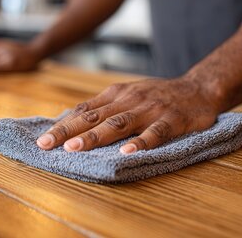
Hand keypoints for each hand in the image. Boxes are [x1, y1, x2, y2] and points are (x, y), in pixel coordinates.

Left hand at [36, 78, 219, 153]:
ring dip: (96, 136)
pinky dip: (141, 142)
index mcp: (116, 94)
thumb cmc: (157, 95)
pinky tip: (127, 153)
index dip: (62, 125)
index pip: (84, 110)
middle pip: (94, 116)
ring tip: (75, 148)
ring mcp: (150, 110)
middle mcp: (129, 100)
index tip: (43, 139)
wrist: (198, 88)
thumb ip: (103, 107)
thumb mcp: (127, 95)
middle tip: (47, 144)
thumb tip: (70, 122)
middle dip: (69, 131)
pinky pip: (155, 133)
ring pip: (119, 123)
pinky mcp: (172, 120)